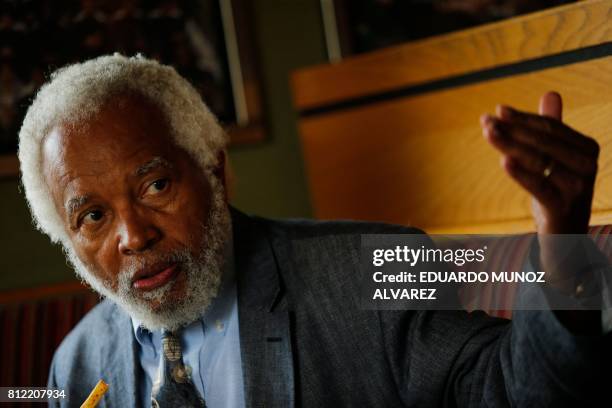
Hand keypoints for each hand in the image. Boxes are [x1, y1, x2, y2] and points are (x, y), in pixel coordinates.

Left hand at [481, 92, 599, 294]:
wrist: (565, 236)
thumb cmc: (557, 191)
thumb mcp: (555, 158)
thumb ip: (553, 128)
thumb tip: (551, 92)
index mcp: (587, 148)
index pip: (549, 127)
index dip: (522, 118)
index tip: (497, 111)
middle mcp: (588, 165)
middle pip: (542, 142)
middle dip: (512, 130)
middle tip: (486, 121)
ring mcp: (577, 188)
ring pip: (538, 161)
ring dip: (509, 145)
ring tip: (488, 133)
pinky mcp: (562, 208)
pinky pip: (538, 186)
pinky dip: (520, 173)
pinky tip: (503, 160)